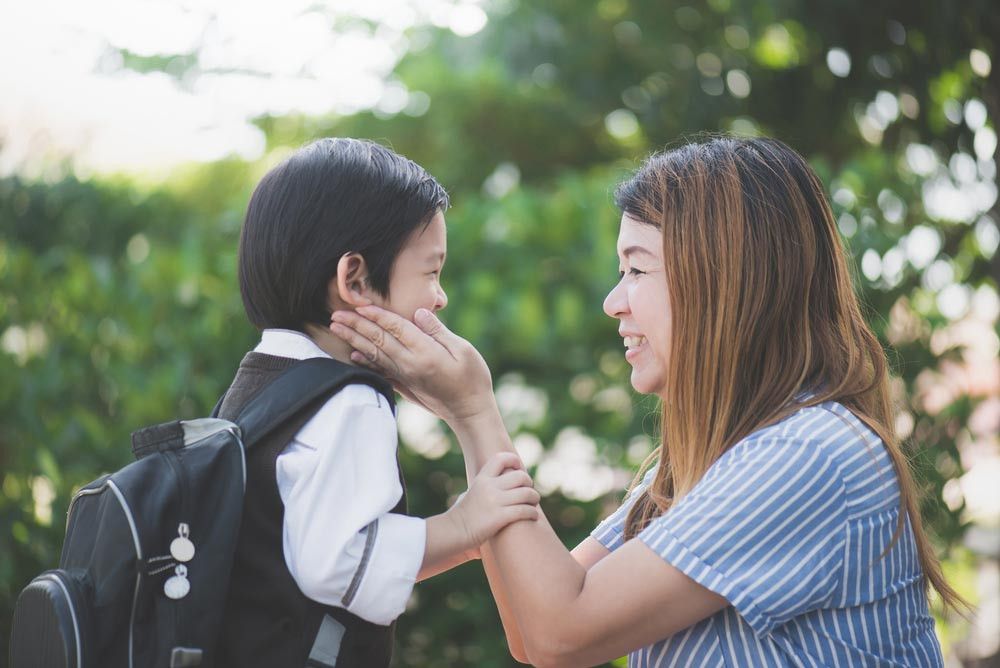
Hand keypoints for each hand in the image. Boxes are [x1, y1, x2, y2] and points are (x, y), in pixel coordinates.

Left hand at [330, 306, 495, 424]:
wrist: (469, 412)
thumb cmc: (472, 379)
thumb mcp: (463, 350)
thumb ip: (438, 331)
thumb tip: (418, 312)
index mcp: (424, 353)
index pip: (396, 328)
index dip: (377, 315)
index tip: (360, 305)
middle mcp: (409, 364)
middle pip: (378, 340)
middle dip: (356, 325)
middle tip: (336, 314)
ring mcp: (405, 376)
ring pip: (374, 353)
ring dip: (354, 339)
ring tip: (337, 328)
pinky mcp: (404, 385)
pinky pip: (379, 370)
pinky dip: (365, 361)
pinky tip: (354, 354)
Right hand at [446, 452, 538, 550]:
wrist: (454, 532)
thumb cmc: (463, 515)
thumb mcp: (471, 492)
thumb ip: (484, 485)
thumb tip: (498, 483)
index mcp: (482, 478)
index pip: (501, 458)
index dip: (514, 460)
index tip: (519, 469)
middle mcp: (489, 486)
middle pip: (520, 476)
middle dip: (529, 483)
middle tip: (529, 492)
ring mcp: (495, 501)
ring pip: (527, 493)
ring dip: (534, 498)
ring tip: (533, 504)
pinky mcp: (500, 517)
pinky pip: (525, 510)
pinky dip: (533, 513)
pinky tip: (533, 517)